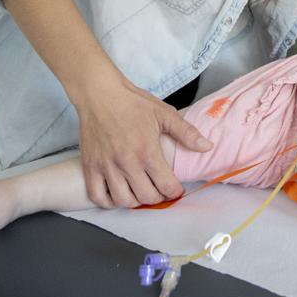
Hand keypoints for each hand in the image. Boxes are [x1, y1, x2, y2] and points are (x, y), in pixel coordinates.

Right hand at [73, 79, 212, 208]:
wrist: (100, 94)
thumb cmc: (132, 103)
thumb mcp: (164, 114)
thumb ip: (187, 133)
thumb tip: (207, 146)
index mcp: (147, 151)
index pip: (166, 185)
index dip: (175, 192)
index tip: (176, 190)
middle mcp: (126, 162)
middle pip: (146, 197)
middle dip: (158, 198)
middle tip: (161, 191)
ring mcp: (106, 166)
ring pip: (123, 200)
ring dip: (136, 202)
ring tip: (141, 192)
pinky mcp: (89, 166)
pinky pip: (97, 196)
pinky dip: (109, 202)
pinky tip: (118, 194)